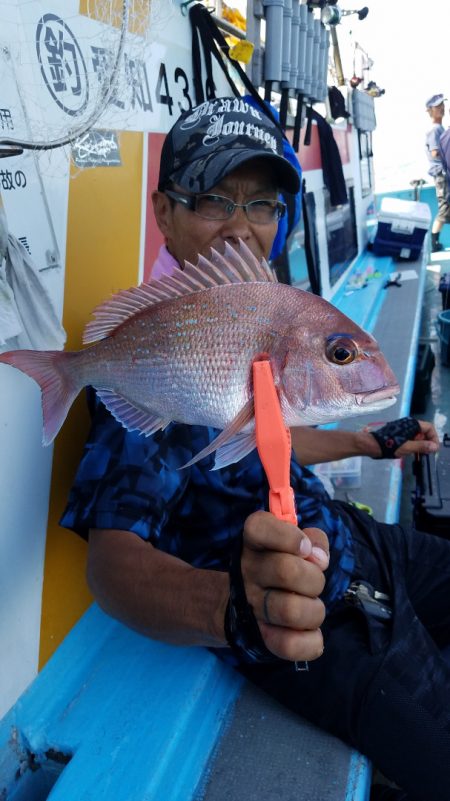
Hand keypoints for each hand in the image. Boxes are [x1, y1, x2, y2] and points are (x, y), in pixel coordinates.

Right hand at [241, 511, 328, 662]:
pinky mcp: (261, 637)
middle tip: (314, 583)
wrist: (241, 602)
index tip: (305, 548)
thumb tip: (320, 557)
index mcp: (254, 542)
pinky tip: (311, 633)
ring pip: (291, 611)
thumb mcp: (294, 541)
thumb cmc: (278, 563)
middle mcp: (247, 571)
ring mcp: (251, 606)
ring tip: (312, 607)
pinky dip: (310, 642)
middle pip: (287, 571)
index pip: (259, 528)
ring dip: (315, 610)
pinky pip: (289, 645)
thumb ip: (313, 539)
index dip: (288, 537)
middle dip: (314, 578)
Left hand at [393, 419, 438, 457]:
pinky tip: (413, 453)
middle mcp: (409, 424)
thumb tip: (435, 447)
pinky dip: (414, 445)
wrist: (372, 445)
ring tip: (421, 455)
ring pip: (417, 436)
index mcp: (412, 424)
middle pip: (424, 432)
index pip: (430, 428)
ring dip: (421, 445)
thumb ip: (422, 446)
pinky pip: (411, 438)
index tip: (433, 449)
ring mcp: (403, 428)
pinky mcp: (399, 433)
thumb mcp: (407, 447)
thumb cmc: (390, 445)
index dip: (434, 438)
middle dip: (427, 442)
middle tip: (428, 454)